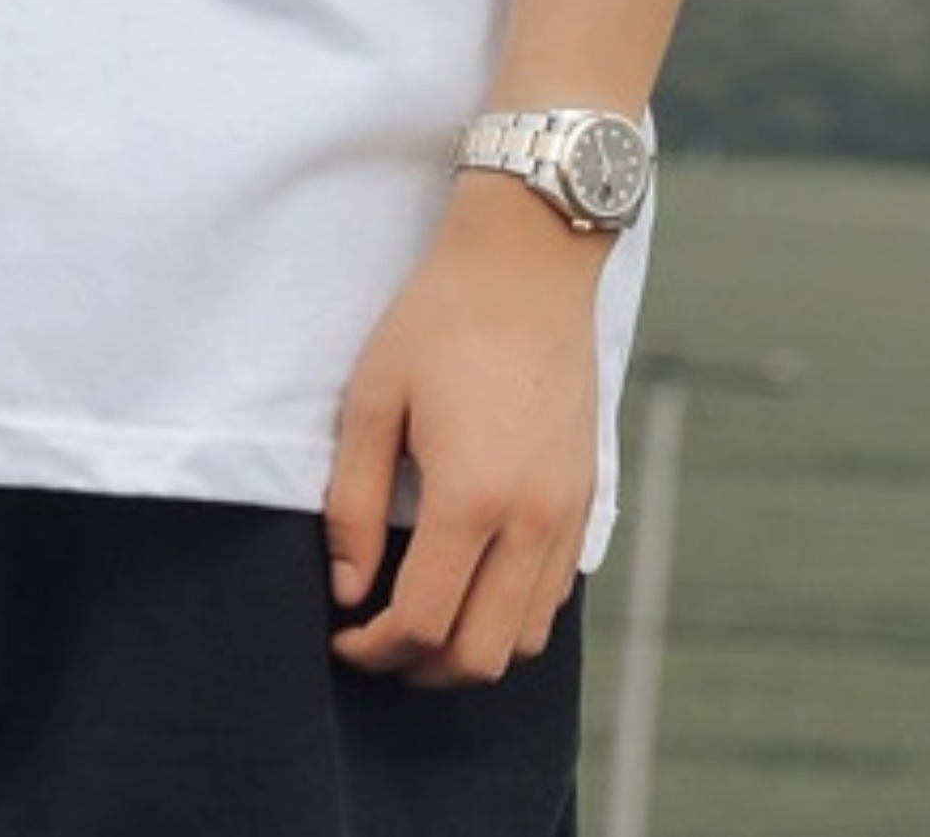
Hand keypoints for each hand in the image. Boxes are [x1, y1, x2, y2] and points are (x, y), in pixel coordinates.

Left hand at [321, 176, 603, 684]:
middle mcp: (531, 519)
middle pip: (480, 655)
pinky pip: (554, 595)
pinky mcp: (586, 497)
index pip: (423, 624)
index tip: (343, 635)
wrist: (527, 263)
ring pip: (524, 639)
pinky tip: (472, 581)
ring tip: (422, 618)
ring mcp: (567, 512)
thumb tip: (348, 590)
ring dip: (470, 648)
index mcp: (471, 497)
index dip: (374, 650)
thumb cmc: (439, 320)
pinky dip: (511, 614)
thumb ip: (355, 504)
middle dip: (420, 667)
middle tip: (377, 641)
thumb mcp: (372, 399)